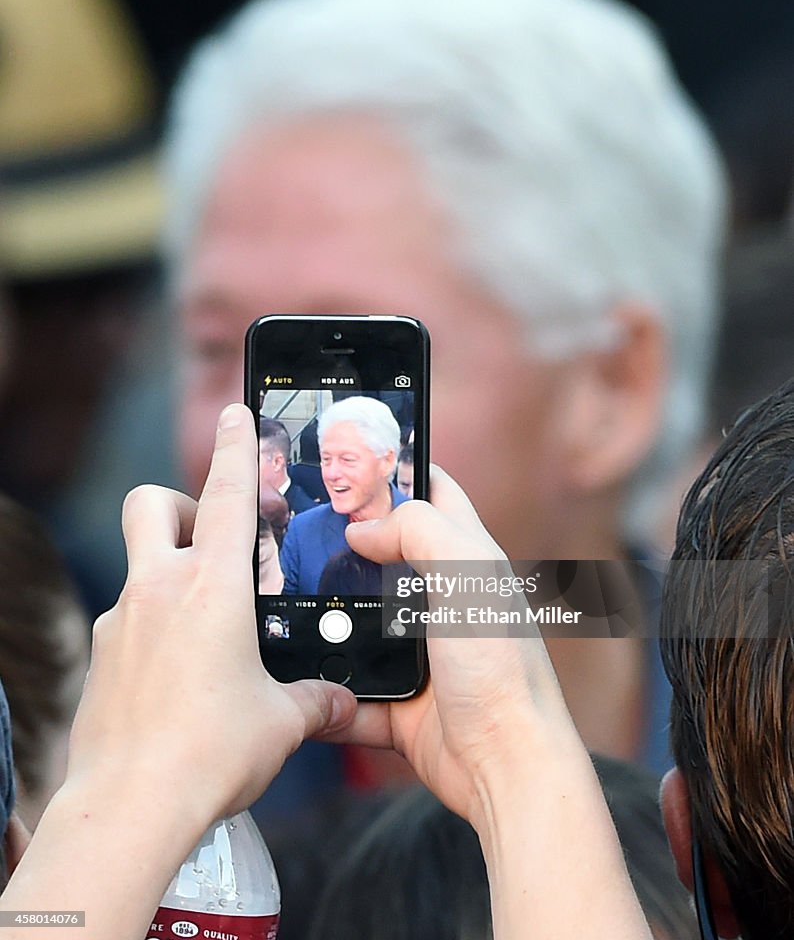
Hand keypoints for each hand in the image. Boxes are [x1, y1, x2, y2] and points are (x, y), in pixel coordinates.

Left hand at [65, 404, 355, 821]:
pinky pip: (127, 619)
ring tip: (209, 621)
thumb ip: (316, 700)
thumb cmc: (208, 753)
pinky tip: (181, 672)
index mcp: (211, 587)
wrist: (129, 808)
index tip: (237, 413)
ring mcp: (120, 622)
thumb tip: (341, 702)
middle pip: (150, 504)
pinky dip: (154, 626)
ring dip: (169, 571)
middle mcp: (158, 590)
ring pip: (137, 564)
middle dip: (181, 503)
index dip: (236, 445)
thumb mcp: (282, 722)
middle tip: (217, 539)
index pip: (228, 492)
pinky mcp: (100, 658)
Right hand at [327, 468, 577, 827]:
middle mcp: (442, 600)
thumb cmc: (503, 672)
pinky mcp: (397, 698)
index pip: (434, 494)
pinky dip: (327, 687)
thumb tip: (362, 529)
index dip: (399, 471)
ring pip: (358, 619)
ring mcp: (418, 651)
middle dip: (344, 542)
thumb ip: (420, 533)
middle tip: (296, 528)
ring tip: (280, 599)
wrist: (505, 768)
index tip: (350, 461)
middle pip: (385, 554)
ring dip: (326, 617)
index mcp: (467, 560)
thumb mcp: (468, 579)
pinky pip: (349, 687)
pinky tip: (298, 677)